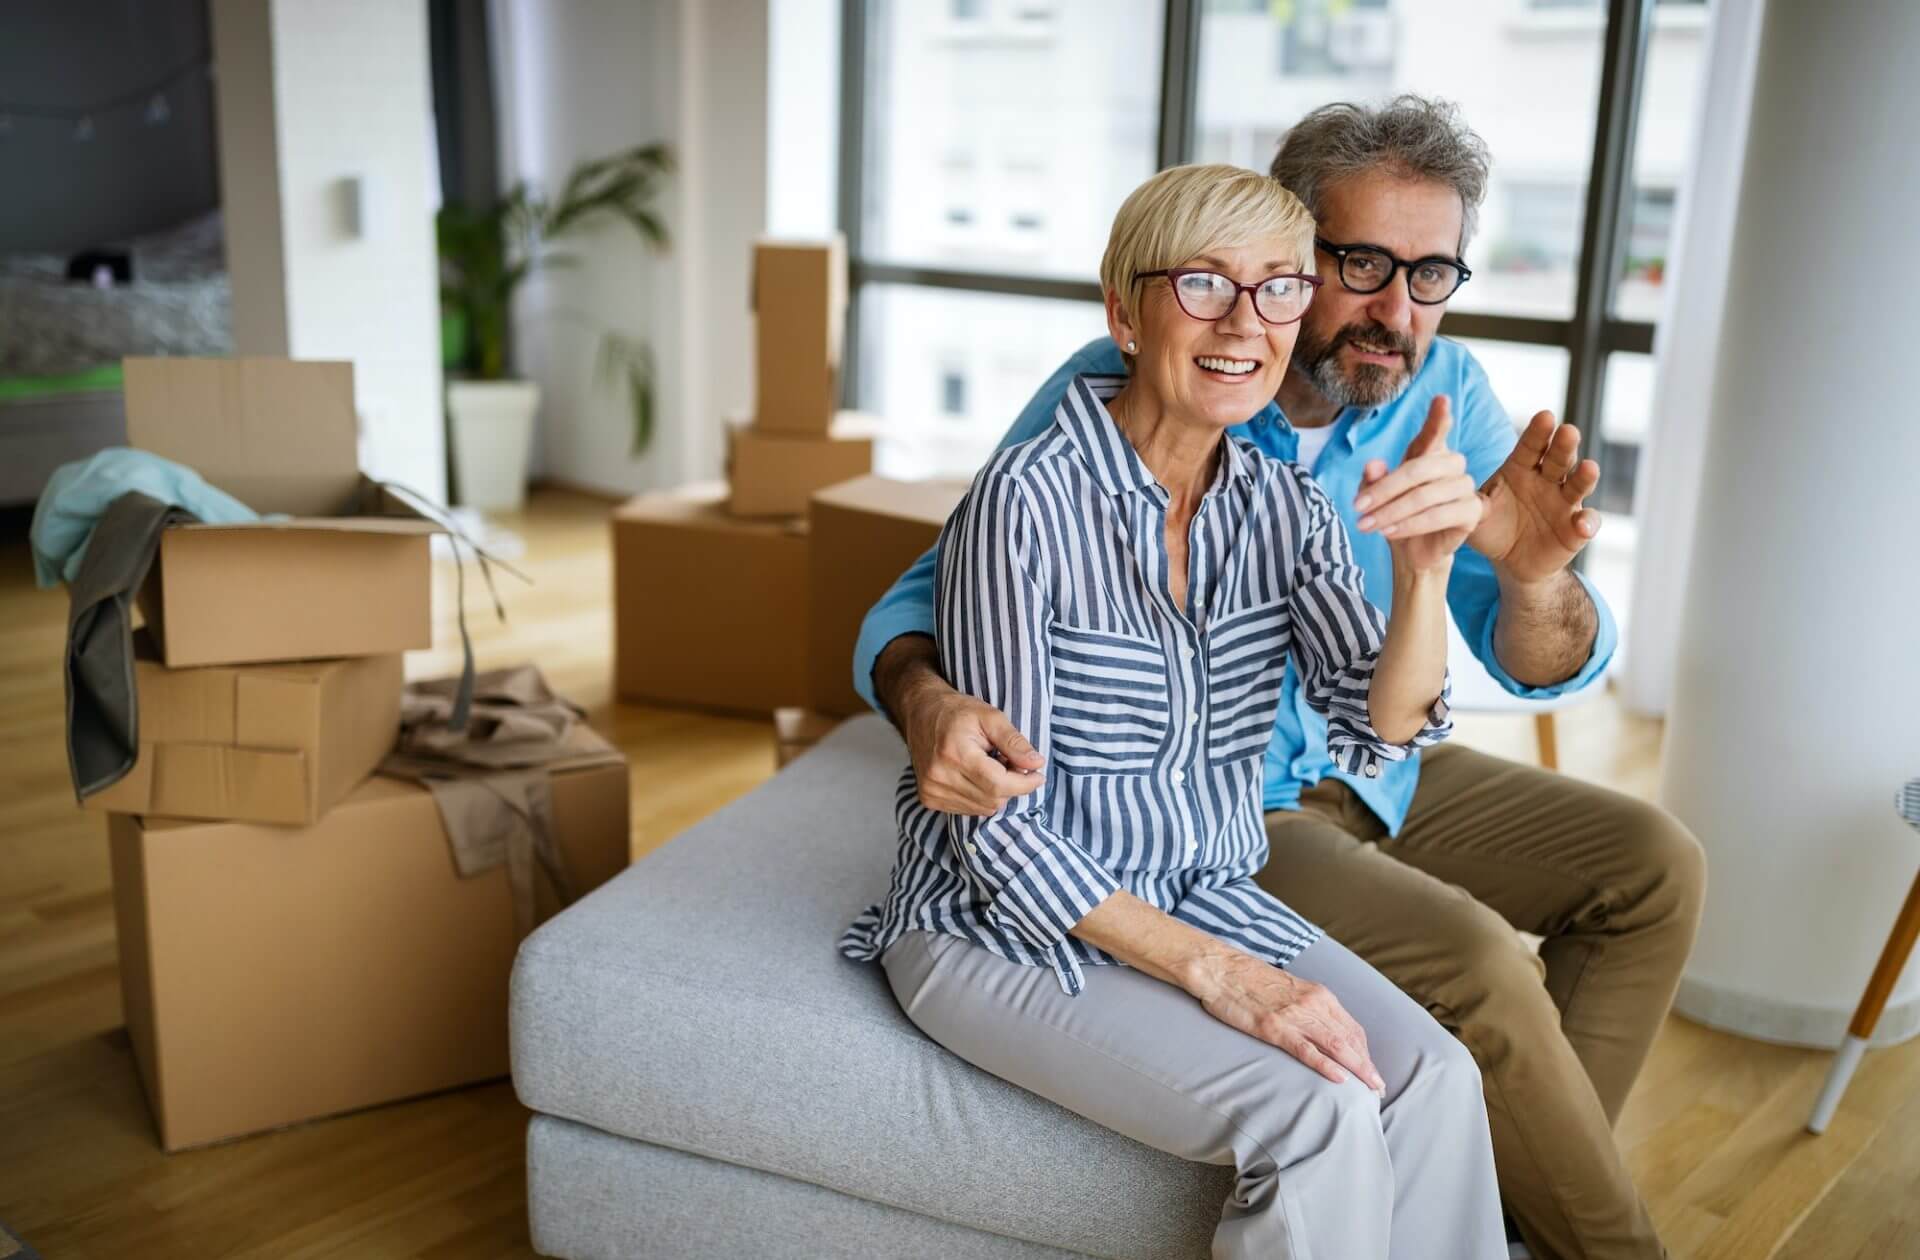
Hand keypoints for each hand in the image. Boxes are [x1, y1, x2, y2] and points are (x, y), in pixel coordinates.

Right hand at [905, 680, 1045, 815]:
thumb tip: (1036, 764)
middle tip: (1009, 762)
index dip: (1024, 783)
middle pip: (993, 799)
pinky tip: (976, 776)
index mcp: (955, 754)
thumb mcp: (990, 717)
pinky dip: (981, 797)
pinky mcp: (929, 798)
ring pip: (983, 808)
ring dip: (996, 792)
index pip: (999, 784)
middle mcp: (939, 777)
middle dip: (1011, 785)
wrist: (920, 712)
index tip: (1038, 774)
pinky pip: (969, 809)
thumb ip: (1014, 742)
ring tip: (990, 767)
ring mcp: (931, 790)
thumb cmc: (957, 711)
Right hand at [1188, 948, 1385, 1091]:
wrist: (1221, 968)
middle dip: (1369, 1066)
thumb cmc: (1250, 979)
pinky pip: (1307, 1050)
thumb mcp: (1289, 989)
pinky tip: (1341, 1079)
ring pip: (1337, 1046)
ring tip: (1371, 1090)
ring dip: (1358, 1069)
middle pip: (1351, 1039)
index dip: (1366, 1052)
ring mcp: (1295, 1016)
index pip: (1353, 1028)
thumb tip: (1319, 1028)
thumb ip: (1308, 1007)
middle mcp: (1313, 1003)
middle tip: (1380, 1089)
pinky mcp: (1275, 1028)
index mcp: (1319, 994)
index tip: (1372, 1071)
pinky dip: (1327, 1065)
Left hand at [1354, 395, 1482, 574]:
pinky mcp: (1472, 512)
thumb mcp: (1375, 495)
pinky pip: (1438, 516)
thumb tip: (1373, 464)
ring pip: (1425, 495)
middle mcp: (1452, 464)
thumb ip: (1372, 478)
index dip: (1438, 417)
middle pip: (1419, 469)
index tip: (1441, 399)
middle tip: (1357, 507)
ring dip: (1391, 512)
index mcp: (1430, 451)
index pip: (1434, 432)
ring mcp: (1466, 486)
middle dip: (1384, 490)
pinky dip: (1409, 525)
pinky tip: (1389, 532)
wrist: (1413, 551)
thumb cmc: (1395, 514)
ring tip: (1366, 525)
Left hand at [1469, 409, 1601, 583]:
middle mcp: (1548, 479)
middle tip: (1568, 431)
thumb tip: (1451, 488)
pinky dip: (1587, 522)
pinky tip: (1581, 524)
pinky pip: (1587, 522)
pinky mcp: (1578, 528)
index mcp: (1522, 468)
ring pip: (1579, 483)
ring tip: (1589, 467)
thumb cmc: (1492, 528)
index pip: (1531, 446)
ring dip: (1585, 475)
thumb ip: (1469, 499)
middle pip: (1559, 458)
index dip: (1538, 432)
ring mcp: (1566, 502)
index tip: (1545, 416)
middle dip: (1564, 444)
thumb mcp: (1477, 513)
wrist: (1510, 561)